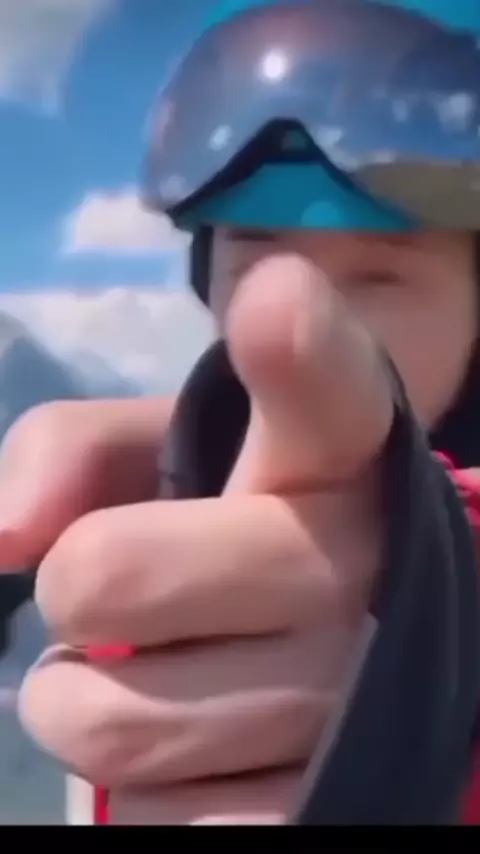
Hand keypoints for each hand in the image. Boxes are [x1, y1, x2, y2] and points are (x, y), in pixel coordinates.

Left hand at [2, 257, 392, 823]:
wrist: (343, 657)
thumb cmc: (235, 529)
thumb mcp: (166, 457)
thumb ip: (70, 449)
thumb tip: (4, 532)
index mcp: (330, 454)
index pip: (328, 384)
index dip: (297, 345)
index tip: (276, 304)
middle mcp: (357, 562)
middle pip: (104, 576)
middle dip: (75, 590)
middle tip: (114, 593)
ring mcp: (351, 697)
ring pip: (109, 724)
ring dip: (87, 702)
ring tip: (150, 673)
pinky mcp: (325, 805)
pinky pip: (159, 821)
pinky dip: (144, 791)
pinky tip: (200, 751)